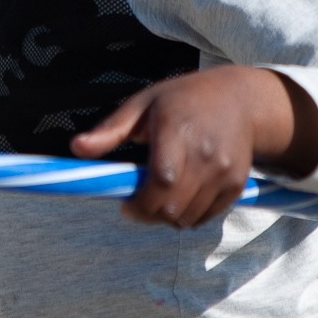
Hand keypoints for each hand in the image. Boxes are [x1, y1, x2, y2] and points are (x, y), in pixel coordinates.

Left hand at [70, 66, 317, 227]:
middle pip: (172, 206)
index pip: (161, 180)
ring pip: (187, 218)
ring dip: (165, 217)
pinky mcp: (237, 185)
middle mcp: (205, 154)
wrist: (240, 100)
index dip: (140, 202)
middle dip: (147, 214)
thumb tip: (76, 147)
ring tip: (156, 199)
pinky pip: (206, 217)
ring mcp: (225, 171)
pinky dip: (187, 216)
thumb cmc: (182, 99)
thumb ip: (110, 130)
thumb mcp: (142, 104)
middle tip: (135, 206)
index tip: (124, 204)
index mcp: (177, 130)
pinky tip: (178, 198)